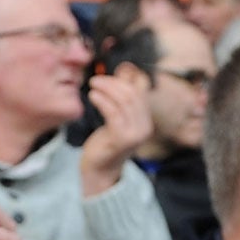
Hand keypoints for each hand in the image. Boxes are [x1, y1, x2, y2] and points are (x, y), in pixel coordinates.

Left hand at [80, 74, 153, 195]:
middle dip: (113, 83)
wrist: (100, 168)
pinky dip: (102, 100)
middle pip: (132, 95)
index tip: (110, 75)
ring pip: (123, 101)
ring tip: (93, 85)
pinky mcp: (121, 138)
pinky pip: (113, 112)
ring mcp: (134, 134)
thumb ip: (122, 100)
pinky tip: (93, 96)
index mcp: (146, 121)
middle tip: (97, 79)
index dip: (125, 80)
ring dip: (106, 89)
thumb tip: (124, 70)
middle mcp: (144, 127)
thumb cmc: (106, 142)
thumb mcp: (118, 119)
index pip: (140, 93)